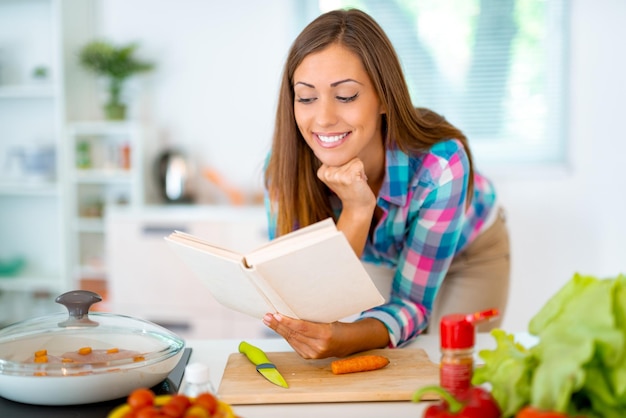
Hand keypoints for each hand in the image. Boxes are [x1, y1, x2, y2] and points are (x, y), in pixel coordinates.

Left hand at [262, 313, 389, 358]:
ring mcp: (313, 354)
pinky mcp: (308, 356)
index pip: (302, 327)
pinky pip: (293, 344)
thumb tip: (291, 307)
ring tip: (268, 320)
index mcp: (325, 334)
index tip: (276, 315)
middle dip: (278, 325)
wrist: (345, 342)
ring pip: (291, 339)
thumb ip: (311, 317)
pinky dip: (285, 335)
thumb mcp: (327, 318)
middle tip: (266, 316)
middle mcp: (318, 347)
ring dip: (278, 330)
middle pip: (294, 334)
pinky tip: (278, 328)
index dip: (287, 322)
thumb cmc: (336, 324)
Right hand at [317, 157, 375, 213]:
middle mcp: (327, 173)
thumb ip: (335, 162)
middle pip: (345, 156)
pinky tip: (358, 182)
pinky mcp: (348, 177)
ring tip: (354, 182)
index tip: (343, 177)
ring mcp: (337, 175)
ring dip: (357, 170)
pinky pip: (359, 163)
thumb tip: (343, 145)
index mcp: (321, 172)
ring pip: (353, 159)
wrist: (357, 206)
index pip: (337, 155)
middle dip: (351, 166)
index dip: (344, 164)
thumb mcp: (337, 174)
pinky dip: (362, 172)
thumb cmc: (351, 188)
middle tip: (350, 181)